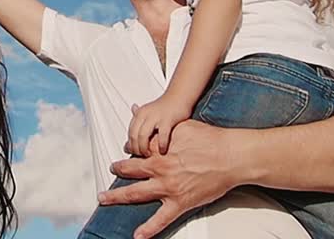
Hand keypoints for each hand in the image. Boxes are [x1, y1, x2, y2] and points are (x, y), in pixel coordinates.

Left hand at [99, 121, 238, 238]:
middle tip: (109, 169)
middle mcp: (160, 170)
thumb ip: (158, 125)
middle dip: (118, 170)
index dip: (129, 151)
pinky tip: (137, 236)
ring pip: (137, 194)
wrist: (230, 157)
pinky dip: (148, 229)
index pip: (137, 151)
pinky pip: (161, 219)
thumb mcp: (182, 127)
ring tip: (103, 199)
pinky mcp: (180, 203)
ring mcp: (168, 188)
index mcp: (159, 151)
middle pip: (130, 172)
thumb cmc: (209, 139)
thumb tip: (135, 109)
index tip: (125, 151)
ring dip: (117, 197)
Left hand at [127, 96, 191, 156]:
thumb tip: (130, 140)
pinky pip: (161, 135)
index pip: (129, 132)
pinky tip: (163, 150)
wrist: (179, 96)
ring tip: (149, 155)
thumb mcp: (148, 114)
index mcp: (139, 114)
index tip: (134, 153)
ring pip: (142, 136)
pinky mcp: (167, 119)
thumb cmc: (165, 107)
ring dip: (144, 148)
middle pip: (133, 135)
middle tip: (141, 156)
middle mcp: (145, 114)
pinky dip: (161, 145)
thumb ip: (140, 125)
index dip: (130, 145)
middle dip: (136, 149)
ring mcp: (155, 116)